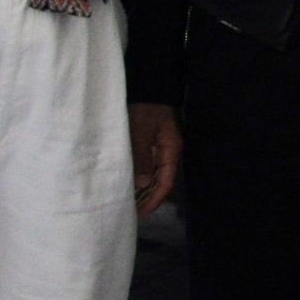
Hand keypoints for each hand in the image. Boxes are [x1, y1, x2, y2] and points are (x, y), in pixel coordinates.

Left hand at [128, 102, 181, 216]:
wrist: (150, 85)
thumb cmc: (146, 108)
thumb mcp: (141, 132)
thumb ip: (142, 157)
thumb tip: (142, 184)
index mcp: (171, 151)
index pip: (166, 183)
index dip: (154, 200)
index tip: (140, 213)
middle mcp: (169, 152)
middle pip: (161, 181)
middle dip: (148, 198)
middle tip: (131, 212)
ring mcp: (161, 147)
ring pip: (154, 175)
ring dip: (143, 188)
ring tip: (128, 202)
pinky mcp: (152, 143)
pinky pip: (148, 166)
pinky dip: (140, 177)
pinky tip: (129, 183)